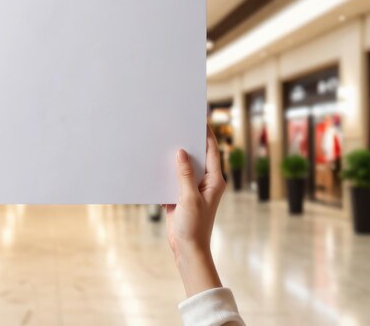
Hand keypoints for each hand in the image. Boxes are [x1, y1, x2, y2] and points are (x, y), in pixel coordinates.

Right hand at [165, 125, 226, 296]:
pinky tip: (155, 162)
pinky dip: (165, 171)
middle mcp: (205, 182)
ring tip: (164, 140)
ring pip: (183, 167)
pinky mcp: (179, 195)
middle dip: (188, 141)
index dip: (206, 134)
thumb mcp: (189, 198)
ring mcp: (192, 189)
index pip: (211, 151)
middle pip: (197, 156)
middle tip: (178, 125)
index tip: (199, 118)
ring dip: (174, 156)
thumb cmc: (194, 226)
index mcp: (214, 180)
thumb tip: (181, 152)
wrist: (187, 250)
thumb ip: (185, 175)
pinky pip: (173, 178)